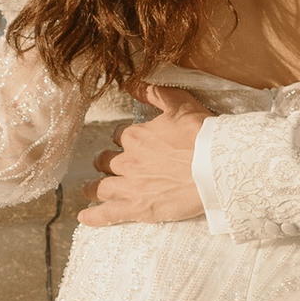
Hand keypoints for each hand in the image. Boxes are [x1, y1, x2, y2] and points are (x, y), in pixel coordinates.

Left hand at [80, 91, 210, 224]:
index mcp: (136, 136)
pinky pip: (109, 214)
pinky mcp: (139, 208)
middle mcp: (128, 161)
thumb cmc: (201, 134)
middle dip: (103, 162)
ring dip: (92, 187)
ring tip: (87, 189)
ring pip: (101, 187)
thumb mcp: (178, 103)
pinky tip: (84, 218)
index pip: (120, 136)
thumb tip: (131, 82)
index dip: (123, 138)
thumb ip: (153, 92)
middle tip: (103, 165)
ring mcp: (131, 186)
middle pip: (106, 162)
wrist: (215, 166)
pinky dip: (94, 217)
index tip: (128, 141)